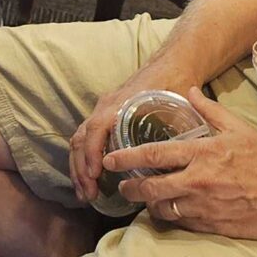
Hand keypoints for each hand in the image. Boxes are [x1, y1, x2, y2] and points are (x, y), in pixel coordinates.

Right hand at [69, 67, 167, 203]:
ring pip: (79, 140)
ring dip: (78, 168)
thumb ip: (174, 127)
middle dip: (81, 168)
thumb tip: (173, 161)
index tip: (95, 175)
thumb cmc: (176, 81)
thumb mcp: (177, 103)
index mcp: (120, 102)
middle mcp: (106, 105)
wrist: (174, 62)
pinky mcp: (105, 116)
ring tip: (85, 194)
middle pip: (82, 138)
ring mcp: (103, 110)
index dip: (92, 153)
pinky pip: (85, 138)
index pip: (96, 128)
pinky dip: (83, 160)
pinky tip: (88, 179)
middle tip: (88, 194)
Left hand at [103, 86, 256, 239]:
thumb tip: (191, 91)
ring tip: (145, 199)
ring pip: (162, 209)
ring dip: (149, 205)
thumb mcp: (240, 128)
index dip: (126, 158)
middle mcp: (197, 182)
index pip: (153, 155)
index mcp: (202, 154)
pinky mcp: (214, 226)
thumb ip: (210, 111)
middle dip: (131, 186)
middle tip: (122, 184)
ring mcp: (204, 207)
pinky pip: (182, 224)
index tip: (110, 159)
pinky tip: (169, 213)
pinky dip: (171, 218)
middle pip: (150, 187)